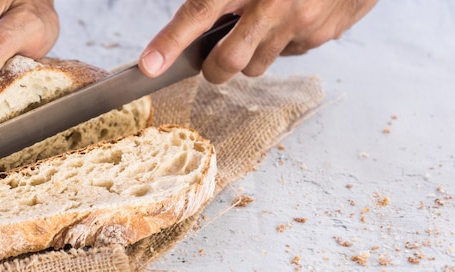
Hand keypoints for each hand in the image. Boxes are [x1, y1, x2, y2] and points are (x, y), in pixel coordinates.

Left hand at [139, 0, 376, 82]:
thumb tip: (198, 18)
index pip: (199, 12)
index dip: (171, 42)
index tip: (150, 66)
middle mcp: (271, 2)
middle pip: (227, 61)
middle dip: (213, 69)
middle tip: (211, 60)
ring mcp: (297, 21)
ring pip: (255, 66)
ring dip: (247, 57)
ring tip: (256, 30)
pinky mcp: (317, 35)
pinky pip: (285, 55)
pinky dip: (278, 44)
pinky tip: (286, 21)